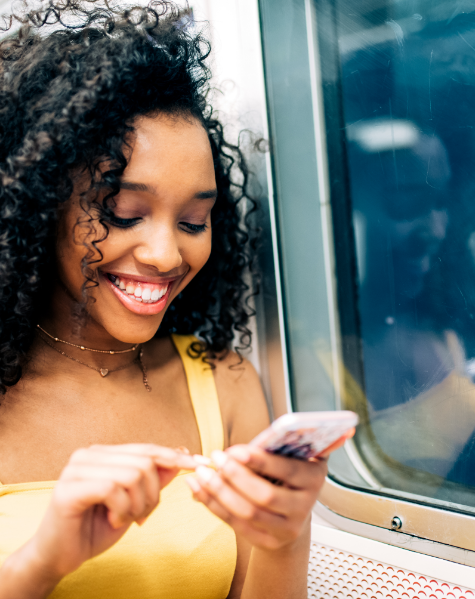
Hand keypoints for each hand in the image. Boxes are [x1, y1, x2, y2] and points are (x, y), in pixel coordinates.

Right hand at [23, 444, 196, 582]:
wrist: (59, 557)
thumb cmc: (94, 528)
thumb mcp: (133, 502)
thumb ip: (153, 479)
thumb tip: (181, 455)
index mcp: (102, 453)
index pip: (146, 448)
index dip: (173, 456)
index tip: (197, 463)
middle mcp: (87, 454)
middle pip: (144, 462)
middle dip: (153, 493)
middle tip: (143, 515)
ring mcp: (76, 469)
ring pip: (132, 474)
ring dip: (138, 504)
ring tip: (125, 518)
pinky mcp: (68, 488)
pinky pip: (113, 489)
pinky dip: (121, 510)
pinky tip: (112, 520)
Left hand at [186, 444, 328, 551]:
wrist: (292, 514)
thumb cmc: (286, 477)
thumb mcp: (288, 459)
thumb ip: (271, 451)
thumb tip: (233, 451)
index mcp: (314, 477)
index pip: (288, 469)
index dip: (260, 460)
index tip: (234, 450)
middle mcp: (305, 505)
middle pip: (266, 495)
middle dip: (236, 475)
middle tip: (215, 458)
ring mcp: (288, 528)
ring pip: (249, 512)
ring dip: (220, 491)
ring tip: (202, 473)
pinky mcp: (269, 542)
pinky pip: (236, 524)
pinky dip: (214, 504)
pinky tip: (199, 489)